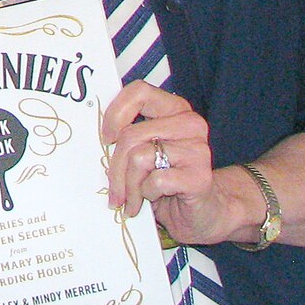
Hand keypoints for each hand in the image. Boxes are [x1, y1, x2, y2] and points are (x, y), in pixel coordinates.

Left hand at [100, 82, 256, 246]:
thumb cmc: (168, 180)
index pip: (139, 91)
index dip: (116, 113)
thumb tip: (99, 139)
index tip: (107, 138)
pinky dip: (146, 195)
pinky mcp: (200, 176)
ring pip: (139, 158)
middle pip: (131, 135)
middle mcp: (189, 123)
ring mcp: (197, 149)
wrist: (205, 212)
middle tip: (114, 191)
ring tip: (131, 201)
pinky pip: (156, 180)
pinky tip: (152, 201)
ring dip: (129, 187)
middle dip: (115, 169)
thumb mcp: (146, 152)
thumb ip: (129, 137)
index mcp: (174, 109)